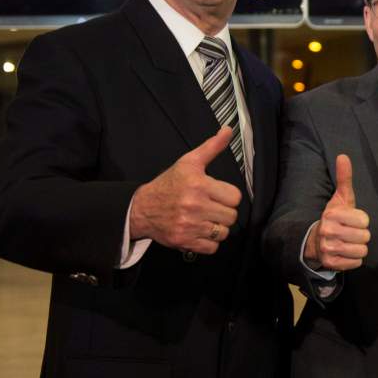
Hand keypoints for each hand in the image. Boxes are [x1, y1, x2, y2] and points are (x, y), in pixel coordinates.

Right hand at [129, 127, 241, 254]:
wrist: (142, 208)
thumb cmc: (169, 184)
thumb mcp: (189, 162)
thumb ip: (211, 147)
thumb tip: (228, 130)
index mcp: (198, 184)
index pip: (235, 197)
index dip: (228, 196)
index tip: (217, 194)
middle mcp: (194, 205)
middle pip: (232, 216)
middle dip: (223, 212)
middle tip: (210, 207)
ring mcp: (189, 225)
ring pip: (224, 232)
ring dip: (217, 228)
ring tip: (205, 219)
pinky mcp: (184, 241)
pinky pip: (213, 247)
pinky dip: (209, 242)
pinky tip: (199, 231)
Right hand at [302, 154, 369, 270]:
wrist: (317, 241)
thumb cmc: (335, 217)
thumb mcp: (341, 198)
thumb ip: (344, 178)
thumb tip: (343, 156)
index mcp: (332, 215)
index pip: (364, 220)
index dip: (361, 220)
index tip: (352, 220)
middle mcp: (328, 232)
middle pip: (365, 236)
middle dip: (361, 235)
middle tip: (350, 232)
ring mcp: (329, 249)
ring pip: (362, 250)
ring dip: (358, 247)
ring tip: (348, 242)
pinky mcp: (331, 263)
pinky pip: (356, 262)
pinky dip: (354, 259)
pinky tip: (345, 252)